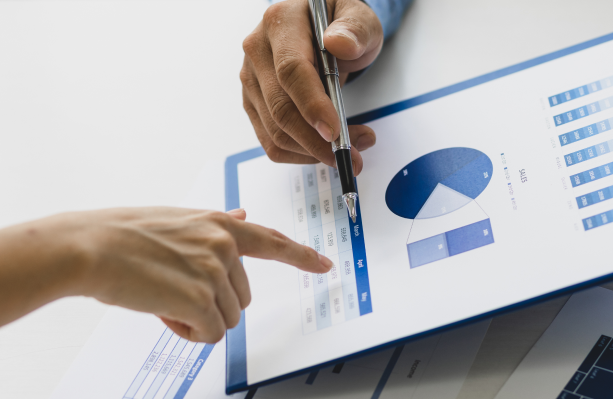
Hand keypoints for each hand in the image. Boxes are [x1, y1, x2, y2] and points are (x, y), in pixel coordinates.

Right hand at [56, 208, 328, 342]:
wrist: (89, 247)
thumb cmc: (123, 234)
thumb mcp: (178, 219)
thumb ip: (215, 224)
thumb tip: (243, 215)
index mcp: (220, 224)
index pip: (273, 241)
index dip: (301, 255)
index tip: (325, 264)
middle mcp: (224, 246)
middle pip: (242, 297)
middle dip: (212, 303)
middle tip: (173, 290)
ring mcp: (215, 272)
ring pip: (227, 318)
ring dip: (197, 318)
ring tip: (163, 296)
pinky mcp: (201, 299)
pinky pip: (210, 334)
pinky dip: (188, 333)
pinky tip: (163, 313)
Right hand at [240, 0, 382, 171]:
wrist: (322, 29)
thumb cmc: (339, 24)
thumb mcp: (359, 17)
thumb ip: (355, 28)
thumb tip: (341, 44)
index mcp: (281, 24)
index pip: (291, 70)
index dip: (312, 105)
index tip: (335, 132)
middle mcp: (258, 51)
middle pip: (281, 108)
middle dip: (317, 141)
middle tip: (352, 155)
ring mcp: (252, 79)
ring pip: (276, 132)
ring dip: (314, 151)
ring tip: (351, 149)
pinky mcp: (254, 103)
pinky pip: (272, 141)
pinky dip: (302, 154)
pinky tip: (326, 148)